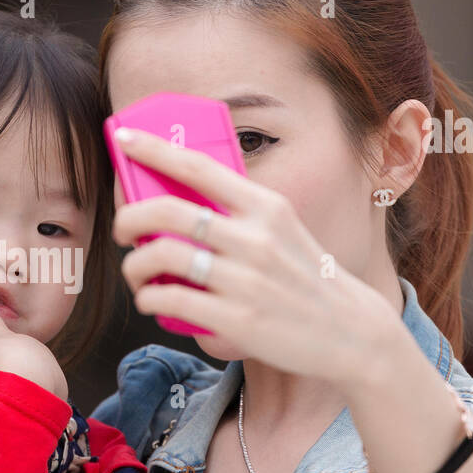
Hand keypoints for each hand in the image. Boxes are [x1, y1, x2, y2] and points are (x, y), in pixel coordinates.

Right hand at [0, 282, 67, 405]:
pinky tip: (32, 406)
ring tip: (17, 390)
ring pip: (32, 368)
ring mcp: (44, 364)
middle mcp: (26, 347)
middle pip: (16, 343)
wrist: (33, 381)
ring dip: (24, 377)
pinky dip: (38, 396)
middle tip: (6, 355)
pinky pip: (46, 389)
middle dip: (9, 346)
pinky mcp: (57, 384)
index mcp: (3, 341)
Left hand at [109, 127, 398, 389]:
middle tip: (122, 231)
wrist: (349, 332)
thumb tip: (180, 201)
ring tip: (137, 275)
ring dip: (134, 266)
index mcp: (266, 207)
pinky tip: (150, 301)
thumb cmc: (304, 278)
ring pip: (161, 256)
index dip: (155, 149)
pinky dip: (148, 299)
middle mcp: (255, 238)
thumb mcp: (283, 231)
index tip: (123, 139)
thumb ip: (241, 214)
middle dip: (128, 218)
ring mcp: (246, 280)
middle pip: (167, 212)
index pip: (200, 167)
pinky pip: (170, 300)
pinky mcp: (237, 319)